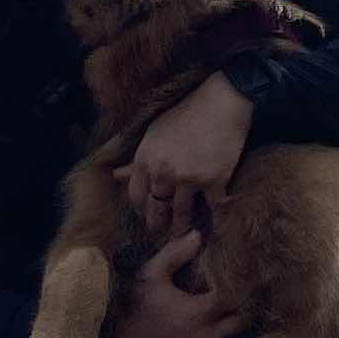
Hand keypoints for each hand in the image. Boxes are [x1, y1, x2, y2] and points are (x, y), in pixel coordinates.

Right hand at [106, 223, 247, 337]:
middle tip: (237, 298)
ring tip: (228, 320)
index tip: (238, 279)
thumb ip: (176, 253)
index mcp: (199, 312)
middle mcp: (205, 337)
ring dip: (233, 332)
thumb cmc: (133, 305)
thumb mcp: (152, 274)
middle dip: (242, 309)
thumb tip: (199, 234)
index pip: (237, 298)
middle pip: (242, 322)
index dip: (240, 286)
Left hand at [123, 73, 252, 242]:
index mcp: (145, 159)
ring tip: (182, 235)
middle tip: (159, 233)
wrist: (222, 102)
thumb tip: (116, 175)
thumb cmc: (187, 112)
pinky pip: (211, 208)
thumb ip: (136, 158)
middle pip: (156, 209)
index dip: (140, 208)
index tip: (145, 214)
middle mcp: (163, 172)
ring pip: (180, 213)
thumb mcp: (154, 131)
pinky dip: (213, 217)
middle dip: (156, 224)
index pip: (136, 196)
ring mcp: (188, 179)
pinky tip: (212, 226)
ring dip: (180, 227)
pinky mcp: (214, 182)